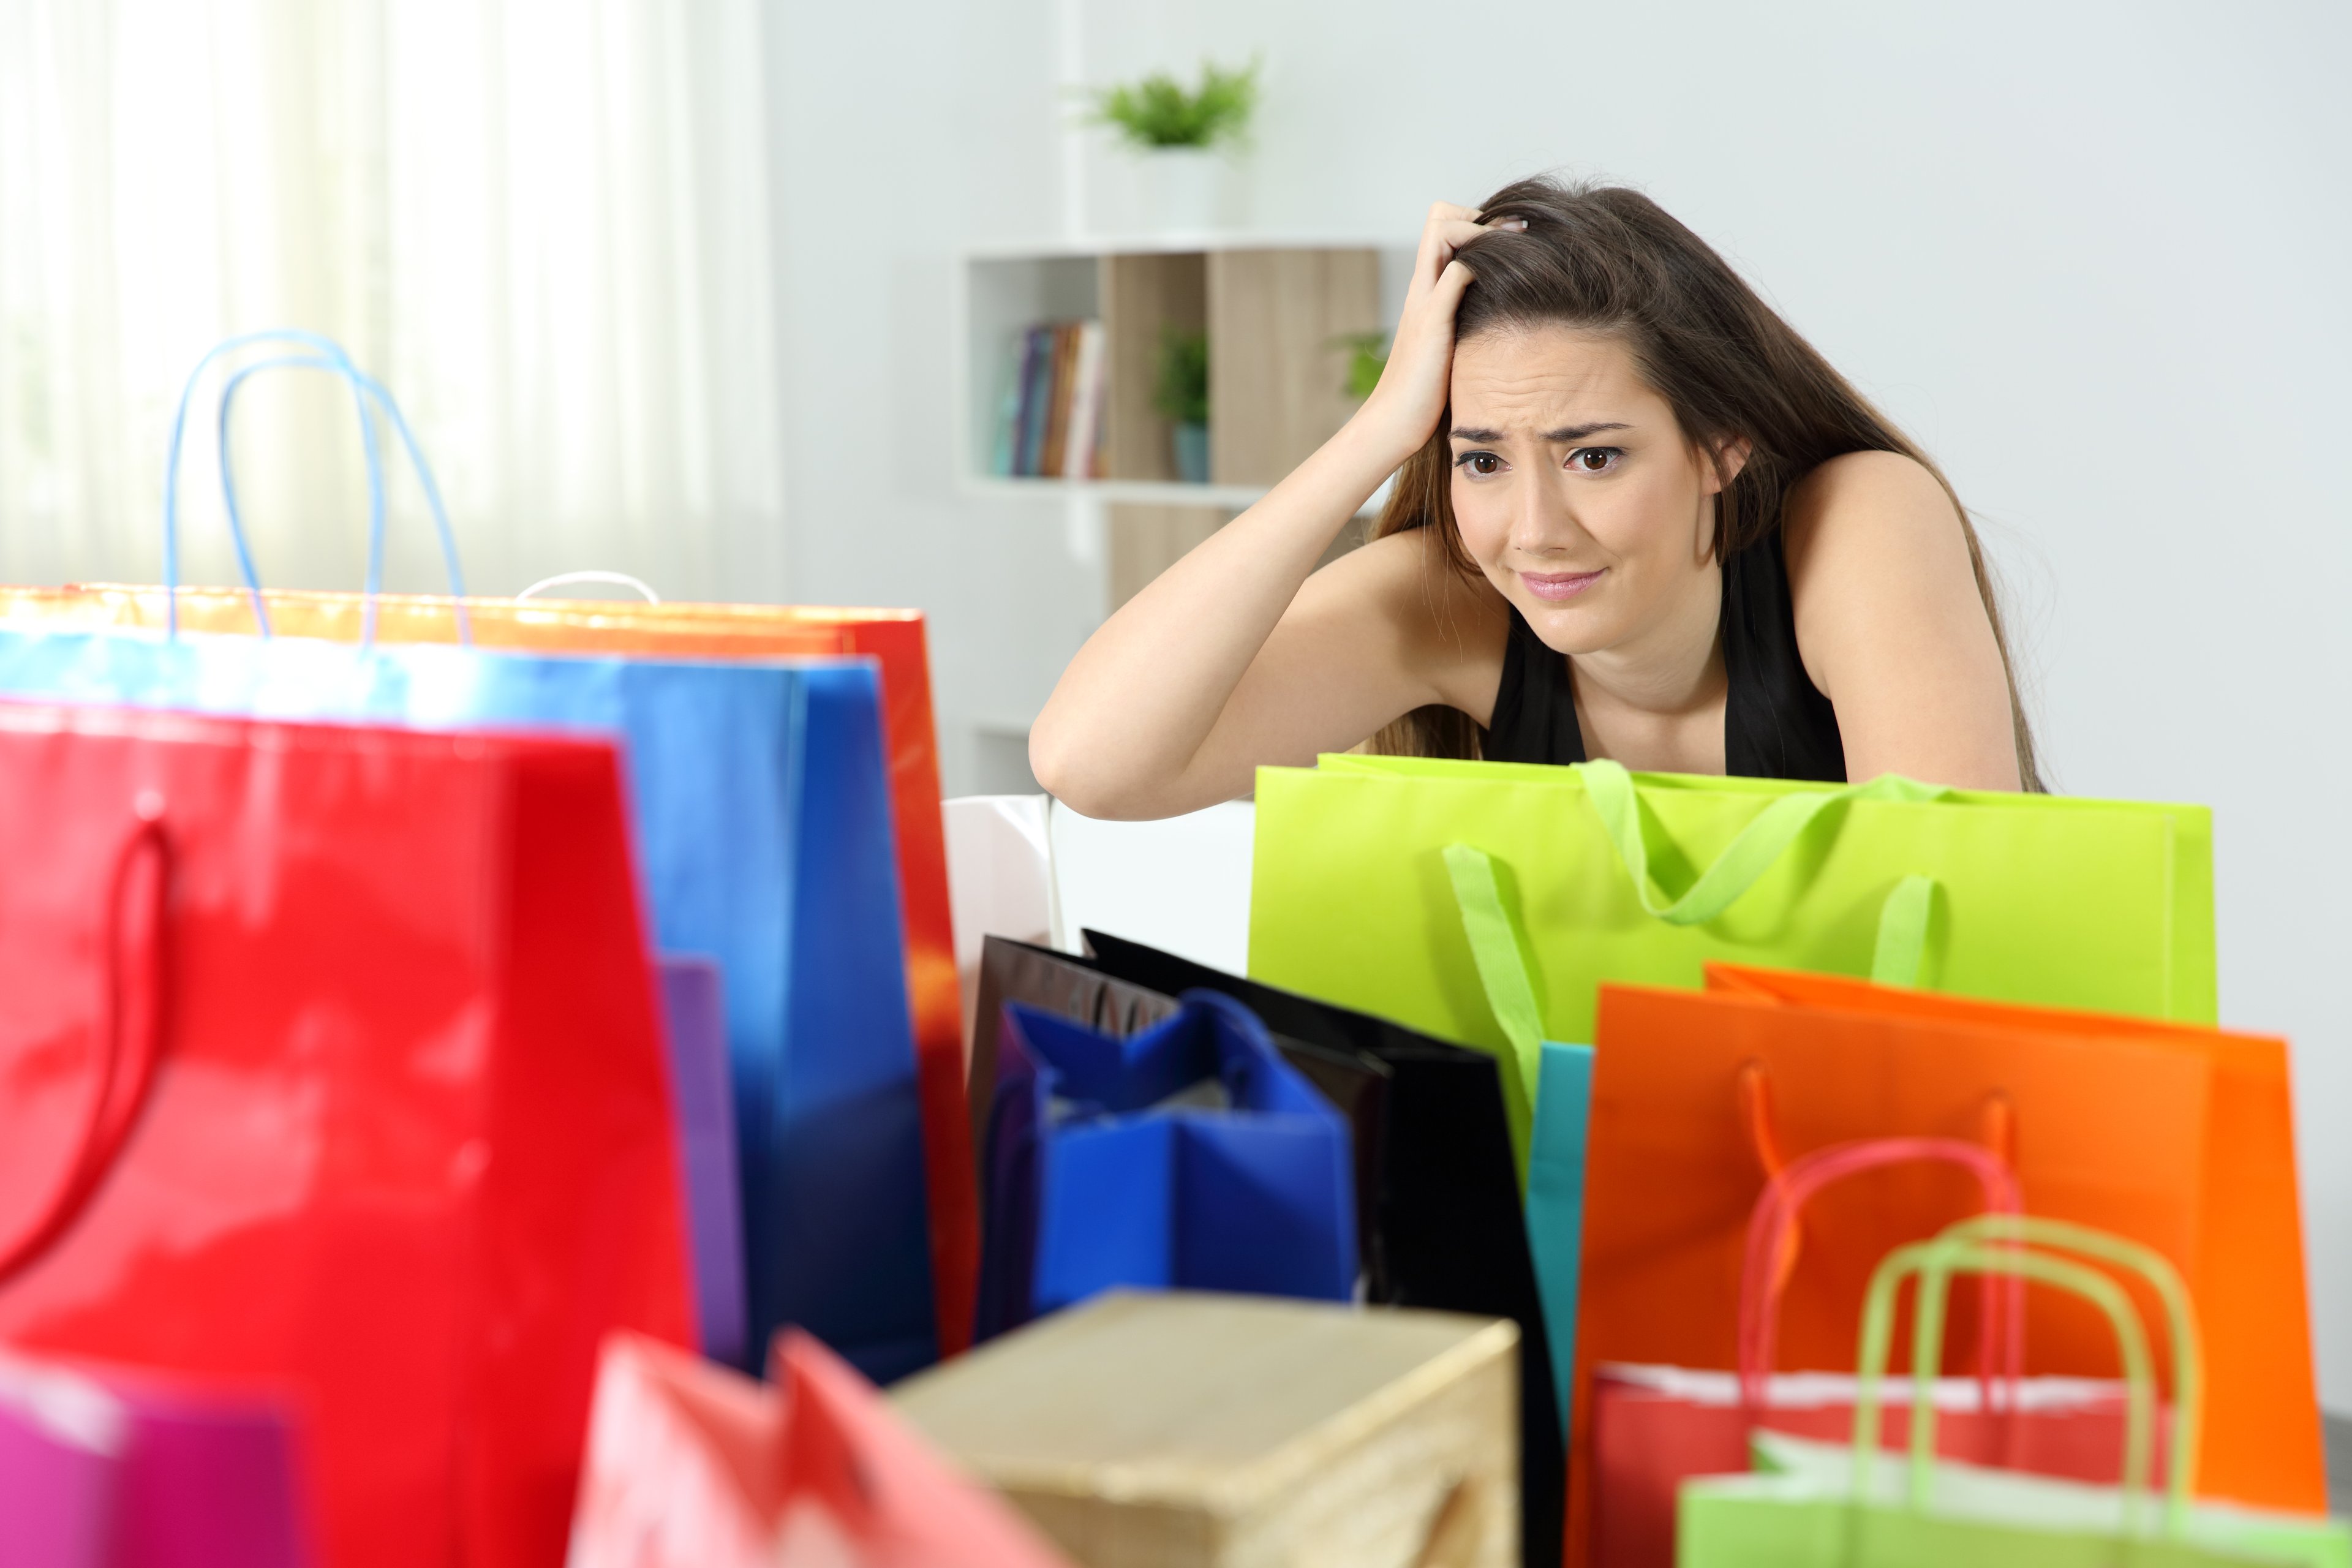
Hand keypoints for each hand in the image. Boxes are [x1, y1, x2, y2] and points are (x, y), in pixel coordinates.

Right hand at [1356, 201, 1524, 464]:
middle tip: (1512, 238)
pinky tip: (1510, 277)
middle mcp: (1421, 288)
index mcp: (1425, 292)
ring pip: (1443, 231)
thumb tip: (1500, 321)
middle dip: (1478, 215)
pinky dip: (1482, 263)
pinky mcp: (1432, 322)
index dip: (1473, 223)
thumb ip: (1463, 326)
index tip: (1508, 242)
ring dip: (1481, 231)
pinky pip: (1457, 273)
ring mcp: (1424, 301)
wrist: (1392, 425)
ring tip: (1515, 249)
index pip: (1441, 227)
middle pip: (1438, 215)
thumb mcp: (1450, 349)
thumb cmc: (1423, 397)